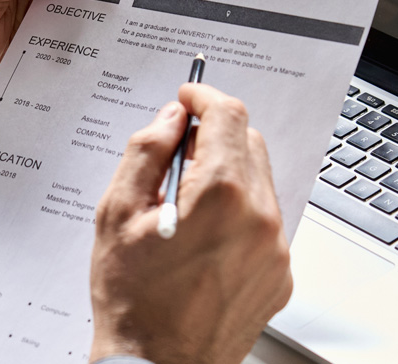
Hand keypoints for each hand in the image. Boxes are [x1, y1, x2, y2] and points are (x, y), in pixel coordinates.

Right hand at [89, 84, 292, 363]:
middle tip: (179, 154)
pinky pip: (266, 219)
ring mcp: (275, 249)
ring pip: (260, 180)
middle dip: (215, 135)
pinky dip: (241, 212)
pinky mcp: (280, 273)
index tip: (189, 97)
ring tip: (188, 206)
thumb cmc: (132, 301)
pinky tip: (206, 237)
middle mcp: (260, 218)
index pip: (228, 114)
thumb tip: (171, 117)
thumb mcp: (117, 214)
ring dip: (228, 174)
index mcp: (221, 196)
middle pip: (249, 141)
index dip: (204, 96)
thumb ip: (147, 151)